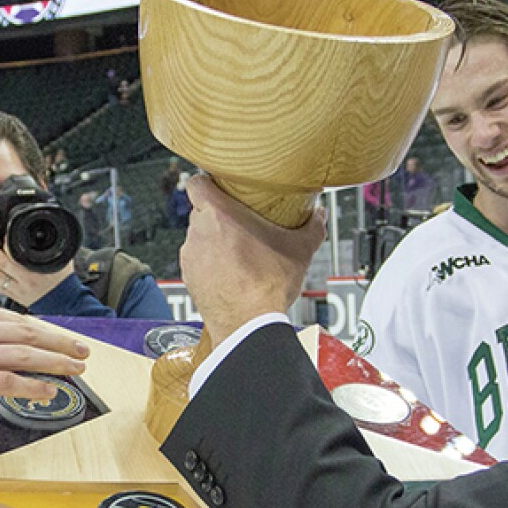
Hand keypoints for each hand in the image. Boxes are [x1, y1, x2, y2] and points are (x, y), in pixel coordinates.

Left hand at [0, 239, 74, 307]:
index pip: (16, 257)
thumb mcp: (62, 260)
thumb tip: (43, 231)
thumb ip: (51, 247)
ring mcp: (19, 292)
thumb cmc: (64, 279)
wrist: (67, 301)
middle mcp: (25, 283)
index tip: (0, 236)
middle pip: (1, 267)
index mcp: (35, 273)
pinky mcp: (15, 298)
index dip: (5, 246)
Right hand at [0, 299, 87, 416]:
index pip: (13, 319)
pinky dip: (32, 386)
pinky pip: (5, 382)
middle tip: (82, 351)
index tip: (61, 339)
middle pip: (26, 333)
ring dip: (55, 362)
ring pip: (22, 354)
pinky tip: (49, 391)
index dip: (43, 331)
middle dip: (60, 343)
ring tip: (76, 370)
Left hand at [179, 175, 324, 345]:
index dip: (208, 183)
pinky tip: (232, 274)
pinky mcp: (189, 279)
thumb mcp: (300, 250)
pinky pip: (198, 262)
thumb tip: (319, 214)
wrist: (248, 325)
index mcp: (218, 214)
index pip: (196, 182)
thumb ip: (311, 226)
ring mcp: (190, 257)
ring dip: (215, 242)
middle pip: (202, 211)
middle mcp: (198, 232)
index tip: (222, 188)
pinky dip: (211, 264)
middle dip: (219, 216)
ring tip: (240, 253)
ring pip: (200, 238)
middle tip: (242, 224)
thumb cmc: (269, 285)